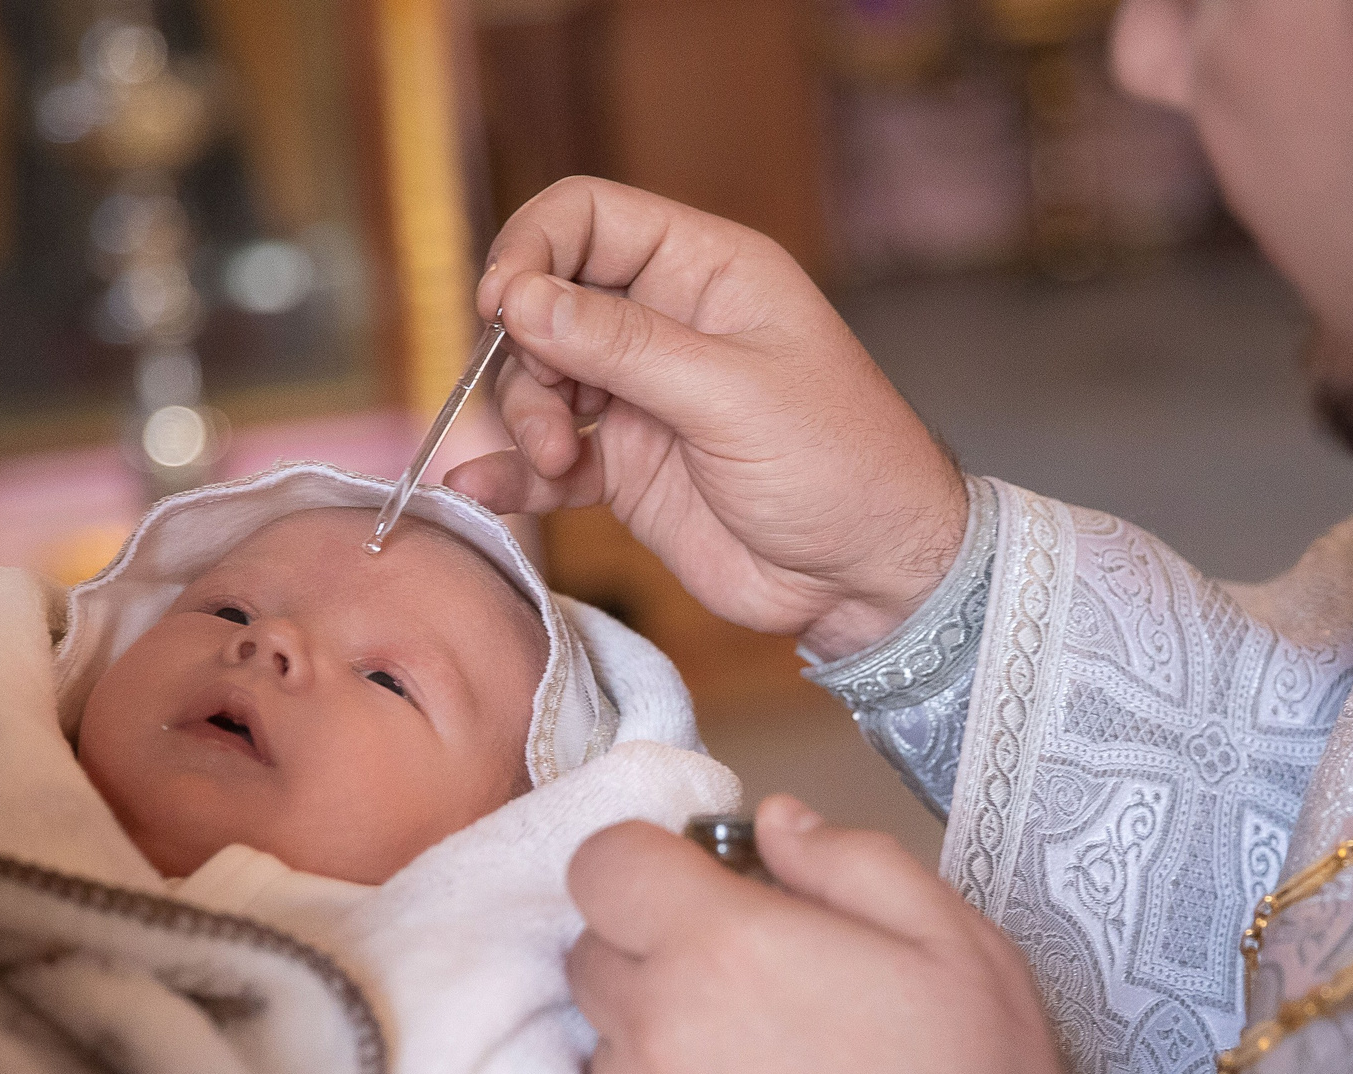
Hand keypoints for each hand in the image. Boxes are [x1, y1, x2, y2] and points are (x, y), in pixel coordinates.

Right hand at [447, 178, 969, 660]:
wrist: (871, 578)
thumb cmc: (841, 466)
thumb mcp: (731, 395)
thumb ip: (622, 347)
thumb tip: (520, 298)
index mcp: (705, 271)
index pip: (588, 217)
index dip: (531, 248)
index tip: (501, 304)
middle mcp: (666, 324)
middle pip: (547, 301)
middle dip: (525, 350)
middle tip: (547, 408)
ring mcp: (642, 398)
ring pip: (537, 381)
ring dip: (525, 418)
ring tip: (559, 461)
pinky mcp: (626, 470)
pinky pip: (547, 460)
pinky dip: (512, 474)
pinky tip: (481, 491)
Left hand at [568, 796, 1085, 1073]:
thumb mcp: (960, 953)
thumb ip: (854, 865)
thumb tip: (776, 825)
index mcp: (722, 949)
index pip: (604, 863)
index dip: (652, 863)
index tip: (712, 887)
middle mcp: (656, 1032)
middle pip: (595, 951)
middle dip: (655, 944)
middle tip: (754, 979)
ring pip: (610, 1045)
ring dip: (662, 1037)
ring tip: (767, 1073)